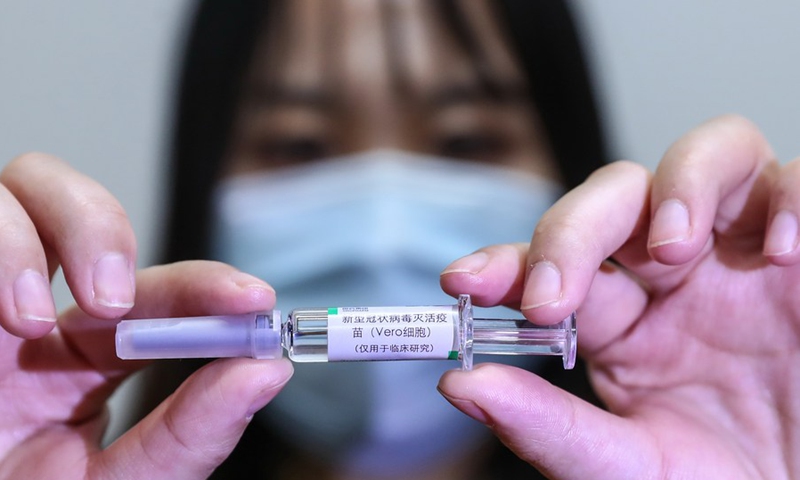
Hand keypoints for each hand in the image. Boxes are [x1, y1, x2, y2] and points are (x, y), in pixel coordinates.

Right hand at [0, 154, 291, 478]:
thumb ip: (188, 434)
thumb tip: (268, 372)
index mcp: (87, 358)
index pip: (157, 294)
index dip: (205, 284)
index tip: (251, 298)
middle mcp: (38, 314)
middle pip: (83, 209)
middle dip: (103, 229)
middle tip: (109, 301)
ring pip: (20, 189)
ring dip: (33, 237)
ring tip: (31, 323)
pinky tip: (5, 317)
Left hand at [438, 115, 797, 477]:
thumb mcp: (631, 467)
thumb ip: (550, 428)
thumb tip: (460, 386)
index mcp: (621, 320)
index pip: (553, 265)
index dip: (506, 262)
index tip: (464, 281)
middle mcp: (675, 274)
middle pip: (615, 195)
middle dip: (574, 229)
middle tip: (557, 291)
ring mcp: (742, 254)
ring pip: (707, 156)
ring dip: (681, 186)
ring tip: (677, 247)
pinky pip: (798, 183)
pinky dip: (790, 201)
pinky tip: (779, 257)